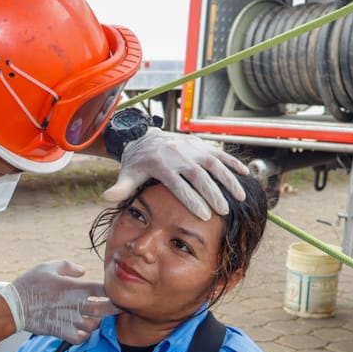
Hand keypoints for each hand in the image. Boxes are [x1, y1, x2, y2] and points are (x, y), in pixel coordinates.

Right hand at [0, 260, 119, 343]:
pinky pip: (81, 338)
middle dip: (116, 308)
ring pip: (95, 325)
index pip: (104, 289)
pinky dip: (85, 335)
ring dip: (98, 322)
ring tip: (95, 318)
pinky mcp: (61, 332)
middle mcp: (75, 305)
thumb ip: (69, 266)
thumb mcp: (48, 267)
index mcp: (75, 287)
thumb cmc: (30, 283)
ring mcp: (69, 320)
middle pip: (106, 309)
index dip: (113, 289)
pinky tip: (82, 330)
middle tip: (118, 306)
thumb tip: (83, 271)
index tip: (112, 289)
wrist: (13, 306)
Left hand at [103, 128, 247, 219]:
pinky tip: (246, 175)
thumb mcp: (126, 175)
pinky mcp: (200, 144)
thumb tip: (106, 198)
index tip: (203, 214)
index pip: (178, 184)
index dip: (191, 199)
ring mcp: (191, 148)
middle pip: (198, 175)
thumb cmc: (136, 163)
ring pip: (213, 163)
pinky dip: (233, 163)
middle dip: (212, 193)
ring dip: (228, 179)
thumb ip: (121, 188)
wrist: (144, 136)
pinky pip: (219, 153)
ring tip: (239, 196)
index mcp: (161, 164)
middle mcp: (178, 155)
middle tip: (223, 211)